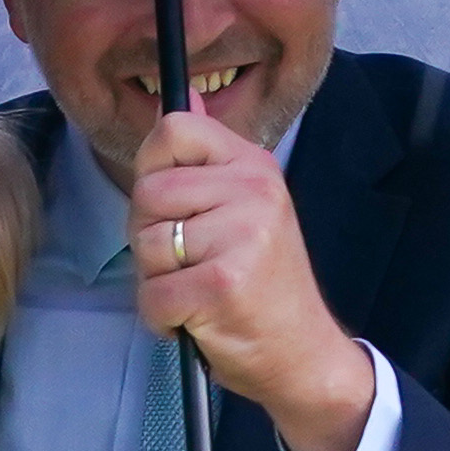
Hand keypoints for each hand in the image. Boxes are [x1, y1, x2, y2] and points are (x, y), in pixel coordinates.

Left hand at [124, 110, 375, 450]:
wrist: (303, 353)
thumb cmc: (262, 284)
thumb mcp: (246, 207)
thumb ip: (208, 158)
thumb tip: (184, 97)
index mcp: (253, 165)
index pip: (173, 128)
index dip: (152, 168)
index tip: (173, 206)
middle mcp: (253, 190)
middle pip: (147, 191)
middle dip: (149, 236)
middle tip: (188, 264)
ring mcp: (241, 235)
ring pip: (145, 244)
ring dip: (157, 281)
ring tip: (196, 292)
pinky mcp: (223, 282)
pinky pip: (153, 294)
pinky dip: (161, 318)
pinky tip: (194, 319)